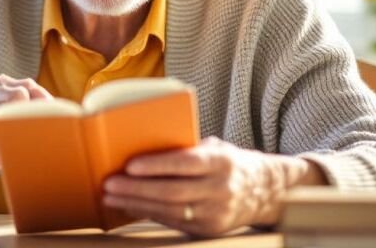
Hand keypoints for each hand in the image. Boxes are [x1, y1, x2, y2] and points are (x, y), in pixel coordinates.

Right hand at [0, 74, 51, 193]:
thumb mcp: (14, 127)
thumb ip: (31, 118)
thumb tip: (63, 123)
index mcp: (6, 84)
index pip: (33, 89)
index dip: (45, 110)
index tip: (52, 130)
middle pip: (21, 96)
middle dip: (27, 122)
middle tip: (27, 142)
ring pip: (7, 115)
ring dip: (10, 140)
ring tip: (7, 154)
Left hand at [101, 136, 326, 236]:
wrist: (266, 192)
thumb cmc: (227, 163)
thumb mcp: (215, 149)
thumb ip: (187, 149)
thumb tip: (143, 146)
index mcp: (222, 162)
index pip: (187, 163)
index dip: (157, 165)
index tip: (130, 165)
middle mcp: (221, 188)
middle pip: (173, 191)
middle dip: (137, 188)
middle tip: (110, 183)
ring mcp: (216, 213)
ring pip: (170, 211)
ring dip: (136, 204)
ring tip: (111, 196)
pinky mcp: (209, 230)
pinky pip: (172, 223)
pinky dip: (147, 214)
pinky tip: (128, 206)